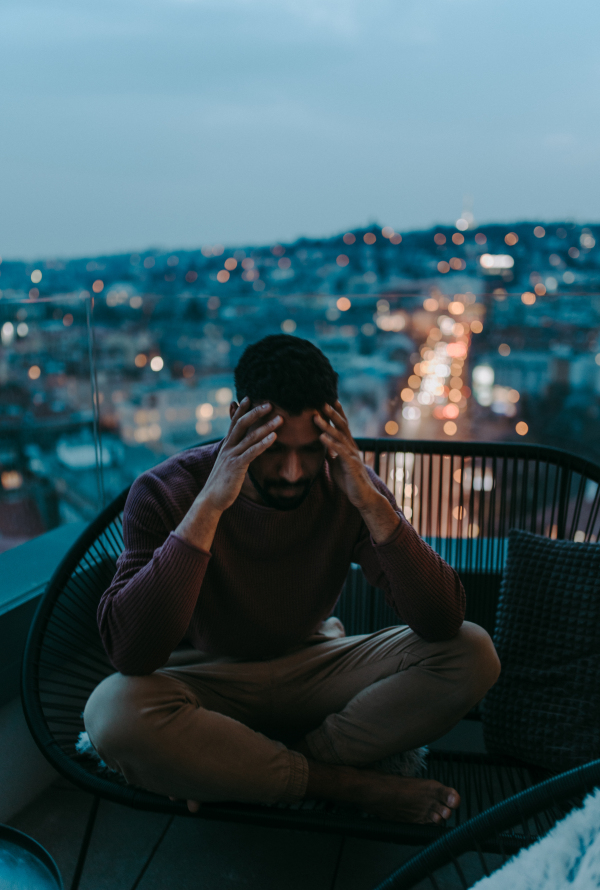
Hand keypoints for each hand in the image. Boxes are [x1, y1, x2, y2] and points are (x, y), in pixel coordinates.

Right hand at [200, 398, 281, 512]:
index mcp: (226, 446)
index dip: (241, 410)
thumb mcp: (228, 463)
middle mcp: (228, 447)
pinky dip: (263, 443)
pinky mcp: (236, 466)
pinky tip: (274, 437)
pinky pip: (252, 452)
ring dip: (266, 426)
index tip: (249, 397)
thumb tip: (242, 447)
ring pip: (249, 437)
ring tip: (279, 419)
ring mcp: (231, 456)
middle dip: (255, 412)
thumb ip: (235, 453)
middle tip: (269, 404)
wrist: (211, 498)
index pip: (233, 423)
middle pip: (241, 424)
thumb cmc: (222, 481)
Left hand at [314, 401, 377, 511]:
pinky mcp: (351, 465)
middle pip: (342, 426)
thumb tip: (322, 445)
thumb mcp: (336, 464)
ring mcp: (353, 455)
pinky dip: (330, 443)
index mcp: (348, 446)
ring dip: (327, 426)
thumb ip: (330, 454)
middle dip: (332, 414)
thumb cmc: (349, 480)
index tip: (329, 401)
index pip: (343, 426)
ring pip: (339, 437)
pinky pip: (340, 451)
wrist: (362, 496)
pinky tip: (321, 437)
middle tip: (322, 402)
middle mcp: (352, 447)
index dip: (337, 413)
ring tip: (316, 418)